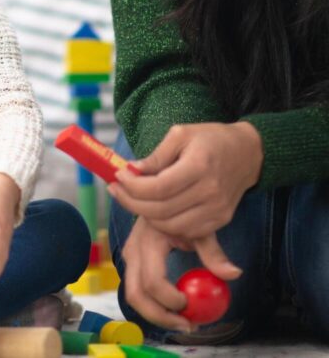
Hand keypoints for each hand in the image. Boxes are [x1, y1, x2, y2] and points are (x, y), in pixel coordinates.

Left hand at [109, 122, 262, 240]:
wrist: (249, 153)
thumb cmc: (211, 139)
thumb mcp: (180, 135)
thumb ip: (156, 156)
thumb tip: (131, 170)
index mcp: (199, 166)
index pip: (158, 188)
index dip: (132, 186)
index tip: (118, 176)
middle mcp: (210, 192)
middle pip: (160, 210)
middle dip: (131, 202)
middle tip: (117, 190)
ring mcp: (217, 210)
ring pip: (170, 226)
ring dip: (145, 216)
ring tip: (132, 199)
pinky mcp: (220, 221)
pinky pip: (186, 232)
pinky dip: (165, 226)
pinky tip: (153, 210)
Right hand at [120, 217, 240, 331]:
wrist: (162, 196)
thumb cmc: (183, 211)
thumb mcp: (200, 229)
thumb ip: (214, 253)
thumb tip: (233, 273)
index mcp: (148, 241)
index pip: (152, 281)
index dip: (170, 300)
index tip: (190, 305)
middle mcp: (133, 251)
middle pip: (136, 295)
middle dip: (160, 316)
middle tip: (187, 325)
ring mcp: (129, 258)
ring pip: (133, 296)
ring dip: (156, 314)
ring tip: (183, 320)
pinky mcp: (132, 263)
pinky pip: (137, 290)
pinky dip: (154, 305)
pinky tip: (174, 308)